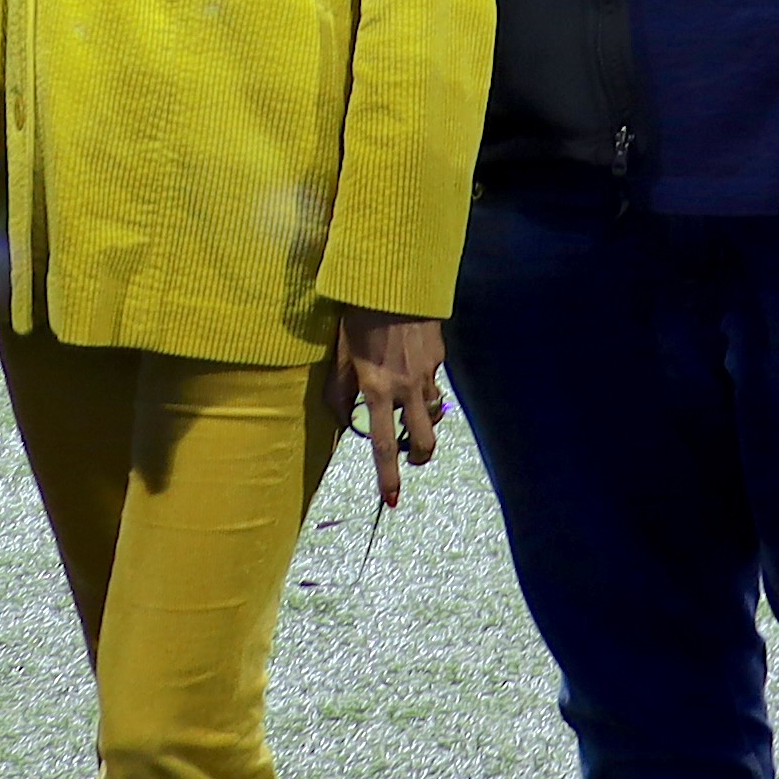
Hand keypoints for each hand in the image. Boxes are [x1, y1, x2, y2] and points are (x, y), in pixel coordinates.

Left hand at [336, 309, 446, 507]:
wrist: (391, 278)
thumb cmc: (357, 315)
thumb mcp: (339, 355)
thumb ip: (339, 392)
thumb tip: (343, 421)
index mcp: (376, 389)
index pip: (382, 444)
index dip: (388, 476)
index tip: (392, 499)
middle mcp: (405, 386)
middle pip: (423, 439)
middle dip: (418, 457)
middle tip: (411, 457)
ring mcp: (427, 372)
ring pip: (433, 411)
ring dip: (422, 418)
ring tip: (407, 408)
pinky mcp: (439, 356)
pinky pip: (433, 380)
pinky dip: (423, 384)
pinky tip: (409, 365)